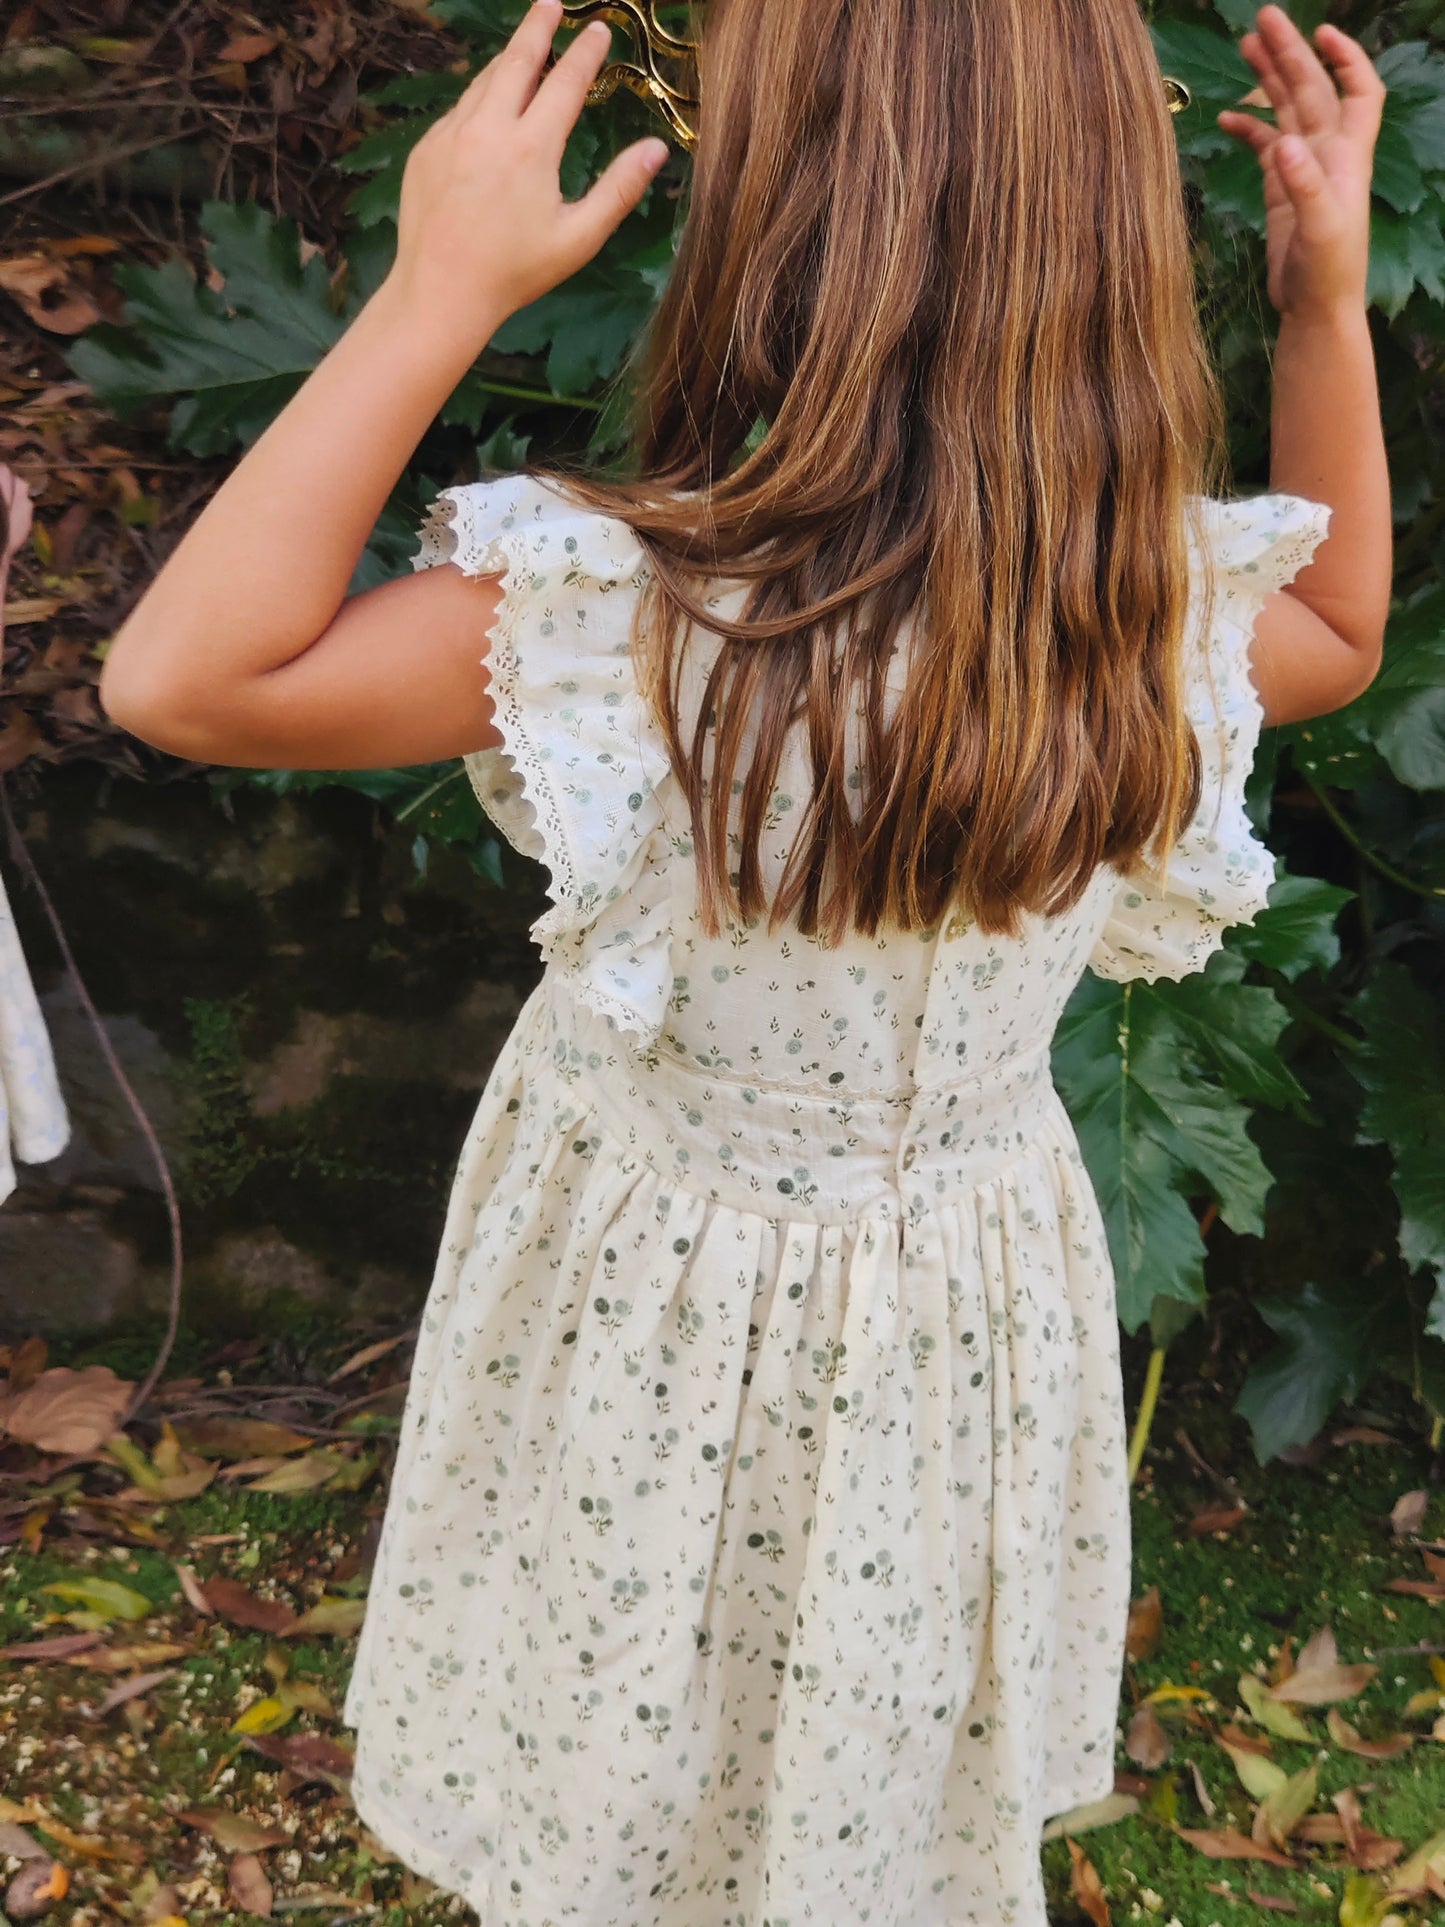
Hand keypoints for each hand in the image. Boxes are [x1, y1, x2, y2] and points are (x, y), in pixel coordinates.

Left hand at [385, 0, 668, 350]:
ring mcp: (450, 134)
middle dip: (537, 27)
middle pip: (517, 61)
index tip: (599, 29)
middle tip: (550, 3)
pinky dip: (478, 100)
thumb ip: (619, 191)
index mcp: (531, 148)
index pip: (565, 83)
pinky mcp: (425, 148)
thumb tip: (656, 151)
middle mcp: (488, 128)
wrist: (439, 292)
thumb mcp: (578, 239)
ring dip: (506, 60)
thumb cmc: (515, 273)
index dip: (586, 53)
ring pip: (483, 82)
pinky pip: (457, 111)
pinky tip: (487, 107)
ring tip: (522, 48)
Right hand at [1216, 5, 1384, 323]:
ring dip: (1269, 80)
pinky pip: (1264, 146)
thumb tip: (1284, 144)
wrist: (1315, 308)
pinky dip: (1248, 128)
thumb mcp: (1320, 228)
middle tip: (1263, 19)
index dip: (1346, 57)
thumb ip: (1305, 185)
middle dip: (1290, 53)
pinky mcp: (1282, 189)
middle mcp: (1327, 153)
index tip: (1322, 33)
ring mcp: (1303, 169)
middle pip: (1312, 89)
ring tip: (1246, 47)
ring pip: (1287, 110)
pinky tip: (1226, 118)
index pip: (1359, 89)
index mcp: (1346, 155)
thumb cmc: (1329, 272)